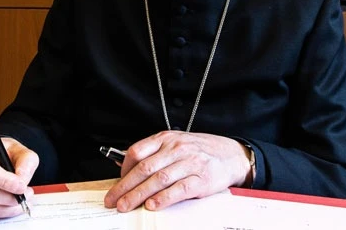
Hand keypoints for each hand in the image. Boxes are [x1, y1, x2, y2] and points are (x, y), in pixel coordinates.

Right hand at [0, 138, 36, 219]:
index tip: (22, 186)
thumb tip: (22, 180)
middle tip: (26, 195)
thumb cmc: (5, 155)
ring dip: (7, 208)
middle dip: (10, 198)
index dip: (5, 181)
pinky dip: (0, 213)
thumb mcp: (19, 150)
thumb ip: (26, 162)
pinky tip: (10, 206)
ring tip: (21, 201)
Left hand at [104, 131, 250, 211]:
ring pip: (158, 180)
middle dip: (125, 187)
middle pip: (144, 169)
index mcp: (168, 138)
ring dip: (138, 195)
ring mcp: (190, 163)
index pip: (137, 151)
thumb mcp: (178, 143)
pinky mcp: (202, 179)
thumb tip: (129, 172)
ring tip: (126, 206)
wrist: (233, 155)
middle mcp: (178, 148)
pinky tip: (152, 205)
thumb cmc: (202, 151)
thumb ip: (157, 154)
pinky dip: (163, 198)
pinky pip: (179, 189)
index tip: (117, 183)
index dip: (122, 169)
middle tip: (113, 200)